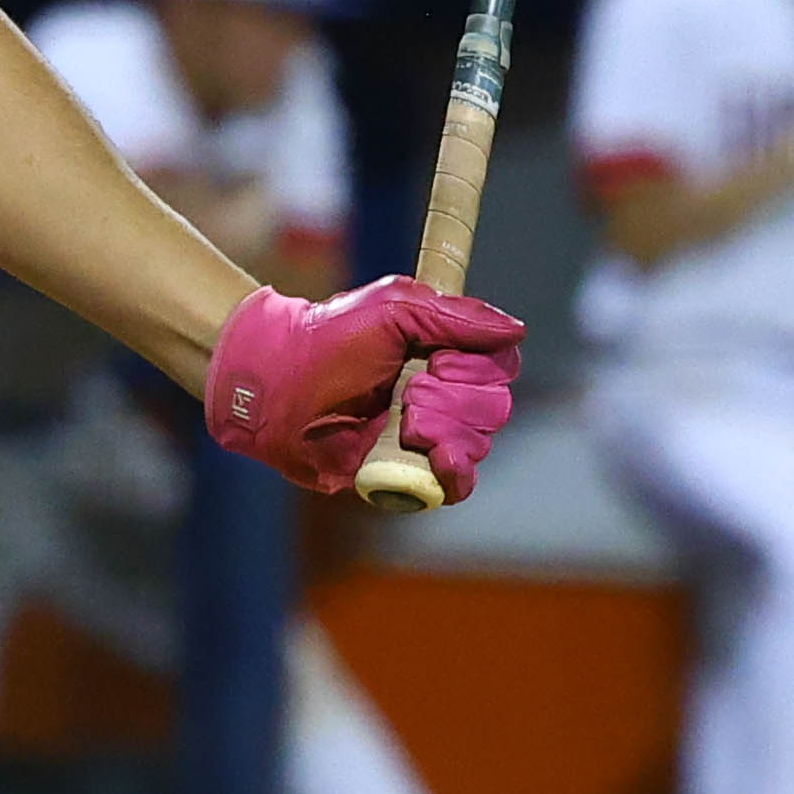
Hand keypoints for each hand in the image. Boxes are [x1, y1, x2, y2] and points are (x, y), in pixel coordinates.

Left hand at [203, 274, 524, 498]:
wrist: (276, 381)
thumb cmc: (329, 336)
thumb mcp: (395, 308)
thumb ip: (457, 317)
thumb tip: (516, 331)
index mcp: (441, 353)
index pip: (498, 368)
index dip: (476, 368)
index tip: (437, 359)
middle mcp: (440, 395)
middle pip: (492, 408)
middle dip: (454, 401)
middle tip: (408, 390)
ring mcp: (424, 436)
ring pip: (476, 444)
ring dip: (444, 431)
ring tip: (403, 420)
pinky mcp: (404, 471)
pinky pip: (453, 485)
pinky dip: (454, 475)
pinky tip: (439, 462)